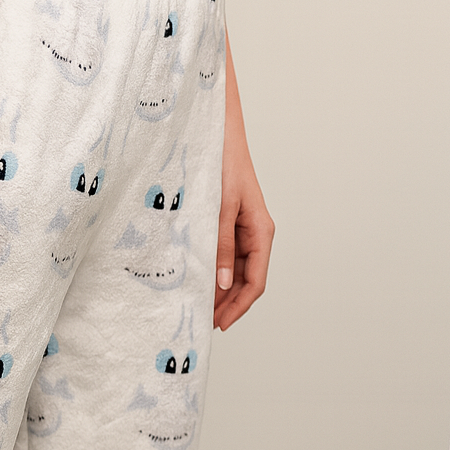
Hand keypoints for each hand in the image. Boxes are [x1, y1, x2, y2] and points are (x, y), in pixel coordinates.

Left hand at [213, 35, 273, 330]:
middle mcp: (252, 232)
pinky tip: (189, 277)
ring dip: (215, 289)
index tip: (216, 325)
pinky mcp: (222, 219)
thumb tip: (222, 284)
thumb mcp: (219, 205)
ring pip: (232, 270)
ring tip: (193, 305)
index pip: (255, 282)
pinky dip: (208, 269)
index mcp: (260, 230)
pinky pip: (219, 253)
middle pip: (244, 281)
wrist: (214, 125)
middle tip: (200, 322)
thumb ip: (220, 245)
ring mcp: (238, 226)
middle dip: (225, 304)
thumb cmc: (221, 159)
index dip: (237, 308)